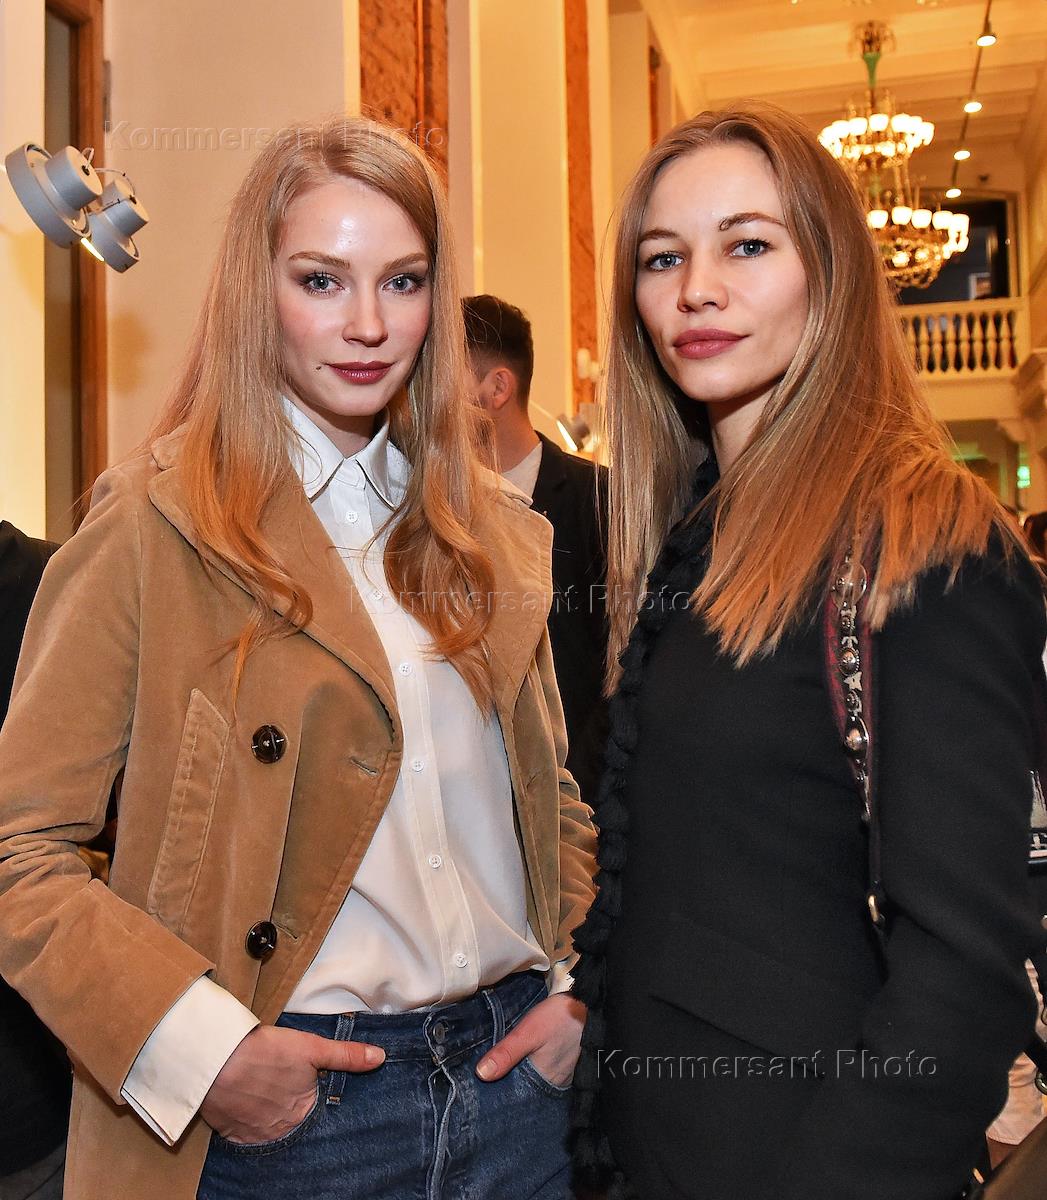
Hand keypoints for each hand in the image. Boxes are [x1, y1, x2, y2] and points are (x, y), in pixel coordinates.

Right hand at [200, 1023, 384, 1143]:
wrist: (217, 1059)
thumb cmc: (266, 1051)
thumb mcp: (311, 1047)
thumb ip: (346, 1056)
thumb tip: (380, 1058)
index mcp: (303, 1112)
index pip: (314, 1110)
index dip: (310, 1096)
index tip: (304, 1087)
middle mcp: (281, 1130)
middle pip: (292, 1121)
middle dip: (291, 1108)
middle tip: (282, 1088)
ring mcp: (255, 1135)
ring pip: (270, 1127)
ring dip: (270, 1114)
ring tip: (266, 1093)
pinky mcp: (231, 1133)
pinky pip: (245, 1133)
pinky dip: (249, 1120)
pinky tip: (248, 1103)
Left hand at [475, 993, 585, 1087]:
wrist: (587, 1004)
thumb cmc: (559, 1018)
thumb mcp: (528, 1031)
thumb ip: (506, 1053)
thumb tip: (481, 1074)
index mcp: (543, 1081)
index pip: (517, 1098)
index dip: (500, 1094)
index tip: (482, 1090)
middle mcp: (554, 1085)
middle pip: (525, 1091)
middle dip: (508, 1085)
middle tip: (487, 1077)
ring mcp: (563, 1076)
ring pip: (535, 1082)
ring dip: (520, 1077)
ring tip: (499, 1069)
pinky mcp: (566, 1065)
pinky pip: (544, 1073)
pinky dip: (532, 1070)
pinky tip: (522, 1060)